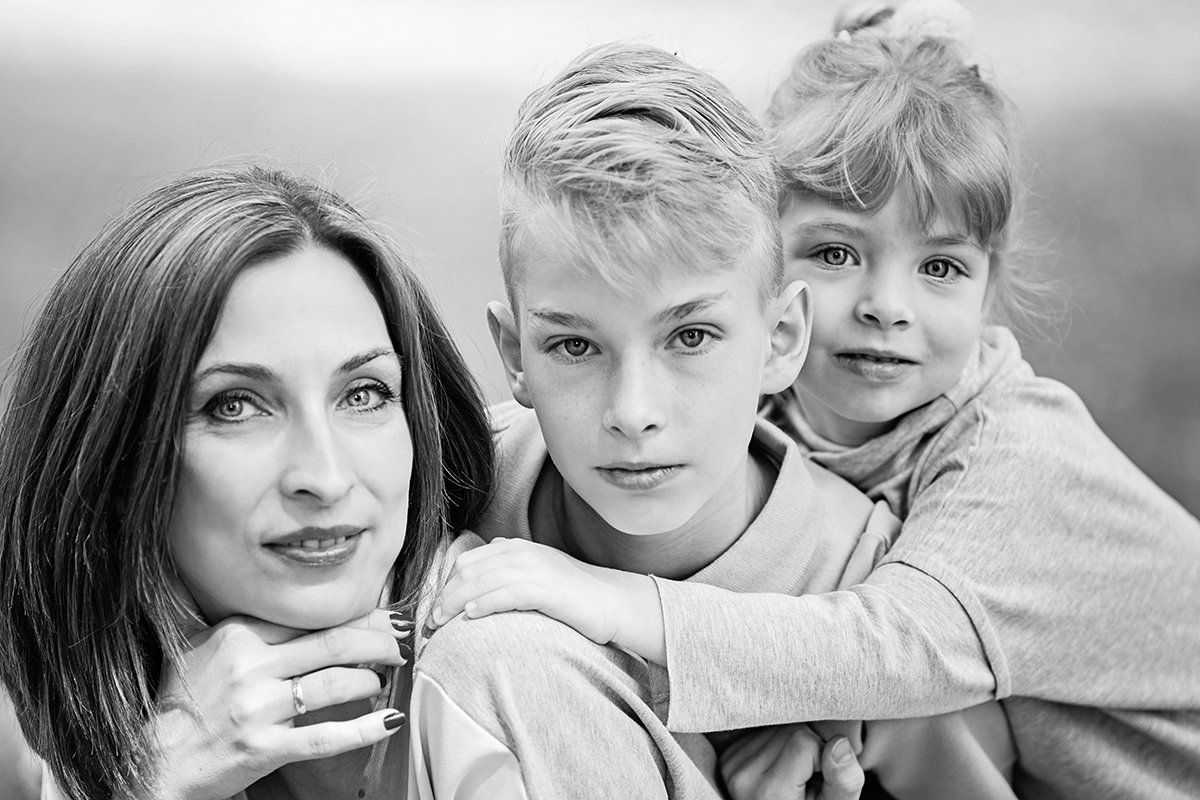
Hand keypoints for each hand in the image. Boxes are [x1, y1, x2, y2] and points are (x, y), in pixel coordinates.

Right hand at [144, 609, 409, 799]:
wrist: (155, 761)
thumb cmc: (180, 702)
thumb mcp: (192, 645)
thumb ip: (228, 616)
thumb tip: (237, 574)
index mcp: (238, 634)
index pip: (311, 618)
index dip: (355, 616)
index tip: (382, 617)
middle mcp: (250, 666)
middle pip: (334, 643)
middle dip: (377, 641)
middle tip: (399, 643)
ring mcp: (258, 709)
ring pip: (335, 684)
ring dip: (371, 679)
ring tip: (383, 677)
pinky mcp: (265, 747)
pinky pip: (325, 736)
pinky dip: (363, 728)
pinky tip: (389, 720)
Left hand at [429, 538, 665, 661]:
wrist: (614, 602)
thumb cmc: (574, 594)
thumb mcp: (540, 571)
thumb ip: (513, 563)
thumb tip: (489, 552)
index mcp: (517, 548)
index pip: (466, 562)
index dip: (444, 586)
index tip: (433, 611)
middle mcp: (522, 553)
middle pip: (468, 571)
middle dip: (444, 597)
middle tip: (430, 623)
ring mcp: (535, 568)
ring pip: (482, 581)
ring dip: (456, 603)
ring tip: (441, 624)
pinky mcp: (547, 588)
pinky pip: (507, 593)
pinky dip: (485, 602)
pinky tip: (471, 615)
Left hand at [721, 726, 864, 799]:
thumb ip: (844, 781)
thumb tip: (839, 743)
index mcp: (770, 793)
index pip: (804, 743)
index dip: (822, 756)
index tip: (819, 779)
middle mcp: (744, 777)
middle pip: (790, 731)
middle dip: (807, 748)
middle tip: (807, 777)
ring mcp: (732, 765)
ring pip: (777, 727)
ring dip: (792, 744)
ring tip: (793, 774)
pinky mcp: (728, 756)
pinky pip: (762, 730)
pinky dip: (777, 743)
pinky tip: (779, 766)